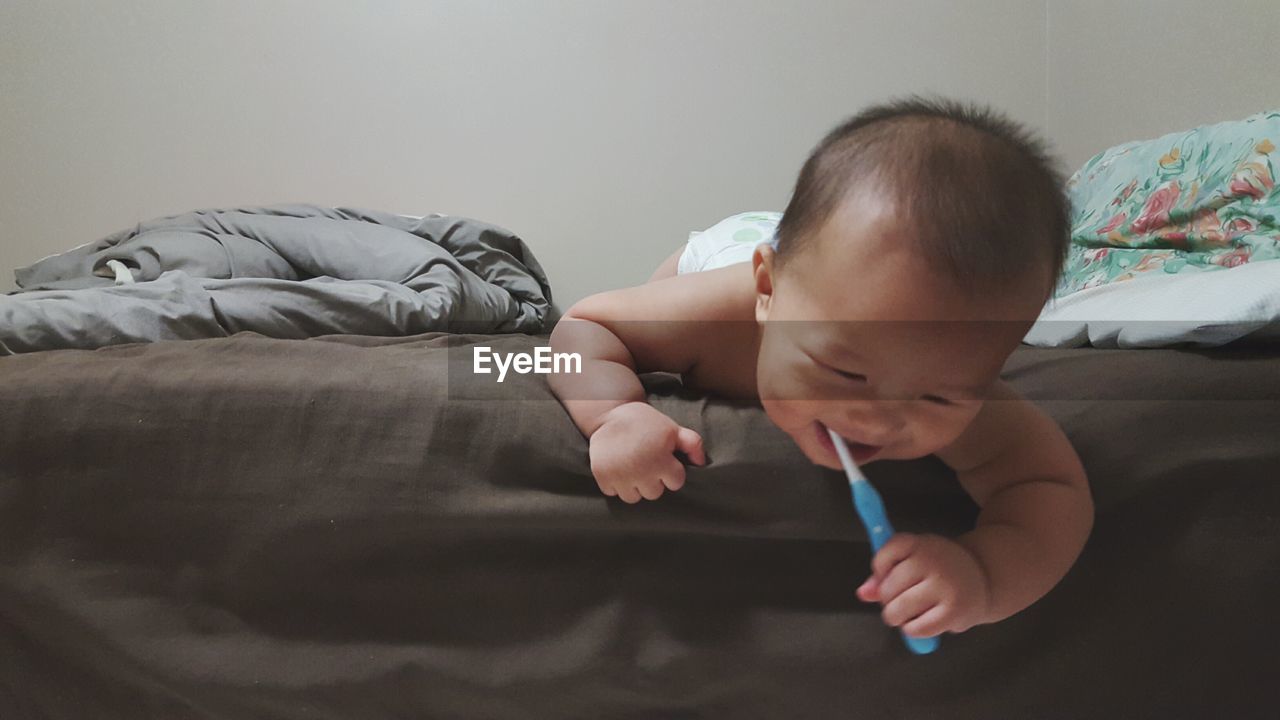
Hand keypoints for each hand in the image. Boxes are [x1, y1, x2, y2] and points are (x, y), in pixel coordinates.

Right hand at [588, 402, 705, 502]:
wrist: (609, 411)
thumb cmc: (644, 421)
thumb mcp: (672, 428)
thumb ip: (692, 444)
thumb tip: (701, 463)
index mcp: (661, 460)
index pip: (676, 483)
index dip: (671, 471)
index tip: (663, 461)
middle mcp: (641, 471)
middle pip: (654, 493)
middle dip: (653, 481)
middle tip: (646, 464)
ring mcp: (620, 475)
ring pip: (633, 497)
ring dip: (633, 487)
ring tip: (632, 469)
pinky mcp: (602, 476)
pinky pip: (612, 492)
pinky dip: (614, 484)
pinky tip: (617, 469)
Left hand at [856, 533, 991, 637]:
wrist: (985, 578)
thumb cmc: (942, 569)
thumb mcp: (916, 559)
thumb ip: (886, 572)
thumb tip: (863, 593)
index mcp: (921, 543)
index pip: (888, 550)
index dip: (880, 567)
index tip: (885, 574)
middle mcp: (933, 561)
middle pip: (888, 587)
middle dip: (887, 599)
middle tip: (902, 598)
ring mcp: (944, 586)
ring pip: (898, 609)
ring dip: (897, 617)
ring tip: (910, 611)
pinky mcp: (954, 611)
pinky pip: (916, 628)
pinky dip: (912, 630)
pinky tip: (921, 621)